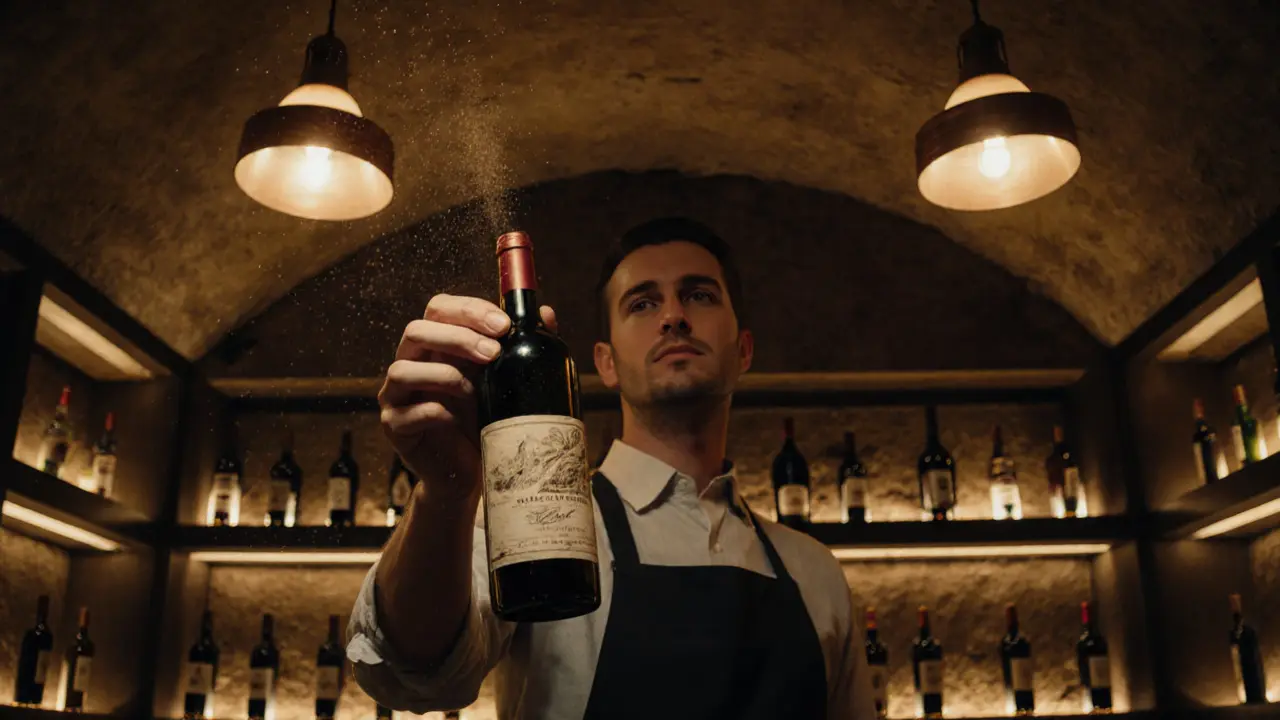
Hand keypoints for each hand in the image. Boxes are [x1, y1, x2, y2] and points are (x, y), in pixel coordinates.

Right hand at [378, 293, 557, 502]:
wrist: (469, 472)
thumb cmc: (483, 420)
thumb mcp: (504, 380)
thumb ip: (521, 346)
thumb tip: (547, 313)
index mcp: (435, 345)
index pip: (439, 309)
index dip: (468, 310)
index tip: (504, 325)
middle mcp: (411, 363)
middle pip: (416, 331)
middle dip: (458, 337)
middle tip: (493, 353)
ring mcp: (396, 395)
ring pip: (402, 370)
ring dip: (444, 375)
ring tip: (474, 391)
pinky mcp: (394, 427)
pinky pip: (404, 413)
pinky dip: (434, 412)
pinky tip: (456, 419)